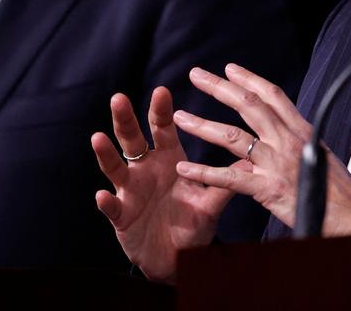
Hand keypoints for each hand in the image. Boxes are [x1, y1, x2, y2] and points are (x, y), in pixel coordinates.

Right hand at [92, 87, 237, 281]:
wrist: (177, 259)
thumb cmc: (192, 223)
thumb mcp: (210, 203)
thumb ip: (226, 182)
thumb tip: (252, 159)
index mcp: (168, 159)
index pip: (162, 129)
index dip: (161, 111)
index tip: (162, 91)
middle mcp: (146, 169)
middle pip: (132, 139)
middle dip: (125, 119)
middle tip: (118, 98)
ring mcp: (130, 191)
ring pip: (114, 167)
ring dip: (106, 153)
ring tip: (98, 137)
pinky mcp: (121, 215)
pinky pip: (112, 207)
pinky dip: (107, 202)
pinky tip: (103, 196)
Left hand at [173, 64, 350, 235]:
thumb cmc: (337, 190)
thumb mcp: (317, 155)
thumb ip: (294, 142)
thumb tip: (278, 134)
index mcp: (300, 131)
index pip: (272, 95)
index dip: (249, 79)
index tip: (230, 69)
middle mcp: (286, 141)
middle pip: (248, 105)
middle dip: (219, 87)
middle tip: (196, 75)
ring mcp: (275, 163)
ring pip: (232, 136)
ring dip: (202, 125)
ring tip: (180, 117)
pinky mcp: (267, 189)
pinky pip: (229, 178)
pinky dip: (204, 172)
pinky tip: (185, 167)